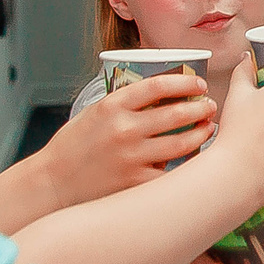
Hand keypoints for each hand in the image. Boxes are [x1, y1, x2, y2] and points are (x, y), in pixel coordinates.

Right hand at [36, 71, 214, 204]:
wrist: (53, 181)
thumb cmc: (75, 145)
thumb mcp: (96, 112)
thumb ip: (126, 102)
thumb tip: (165, 91)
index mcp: (113, 106)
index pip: (159, 85)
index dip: (185, 81)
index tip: (198, 83)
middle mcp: (124, 129)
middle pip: (177, 113)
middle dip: (201, 107)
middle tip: (210, 106)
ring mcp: (131, 157)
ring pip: (182, 142)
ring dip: (202, 133)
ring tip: (208, 128)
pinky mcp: (135, 182)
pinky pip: (172, 171)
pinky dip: (187, 163)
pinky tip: (195, 157)